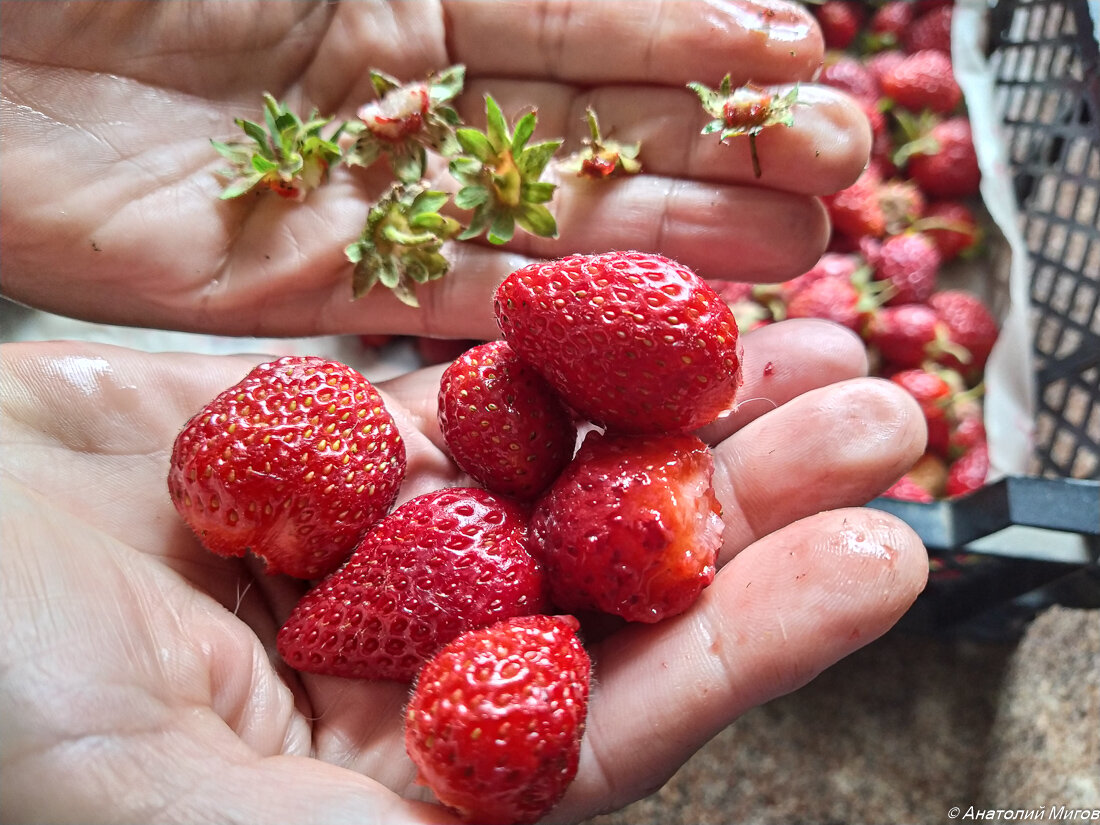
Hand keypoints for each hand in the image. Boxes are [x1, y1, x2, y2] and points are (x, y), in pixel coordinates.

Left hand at [0, 0, 868, 340]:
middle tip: (839, 173)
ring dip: (665, 234)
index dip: (697, 29)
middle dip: (715, 140)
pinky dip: (546, 299)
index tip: (809, 55)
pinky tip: (641, 311)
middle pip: (586, 116)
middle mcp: (393, 80)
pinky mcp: (301, 285)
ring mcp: (355, 188)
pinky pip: (446, 295)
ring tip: (790, 249)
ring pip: (542, 214)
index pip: (581, 4)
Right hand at [0, 328, 927, 823]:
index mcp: (405, 783)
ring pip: (563, 473)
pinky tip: (649, 299)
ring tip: (809, 336)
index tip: (880, 559)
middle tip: (878, 417)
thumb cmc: (0, 710)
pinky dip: (563, 350)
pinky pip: (471, 395)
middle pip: (614, 582)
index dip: (750, 642)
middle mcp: (414, 665)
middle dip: (751, 500)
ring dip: (685, 408)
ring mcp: (380, 547)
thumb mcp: (166, 808)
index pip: (611, 720)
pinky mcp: (337, 450)